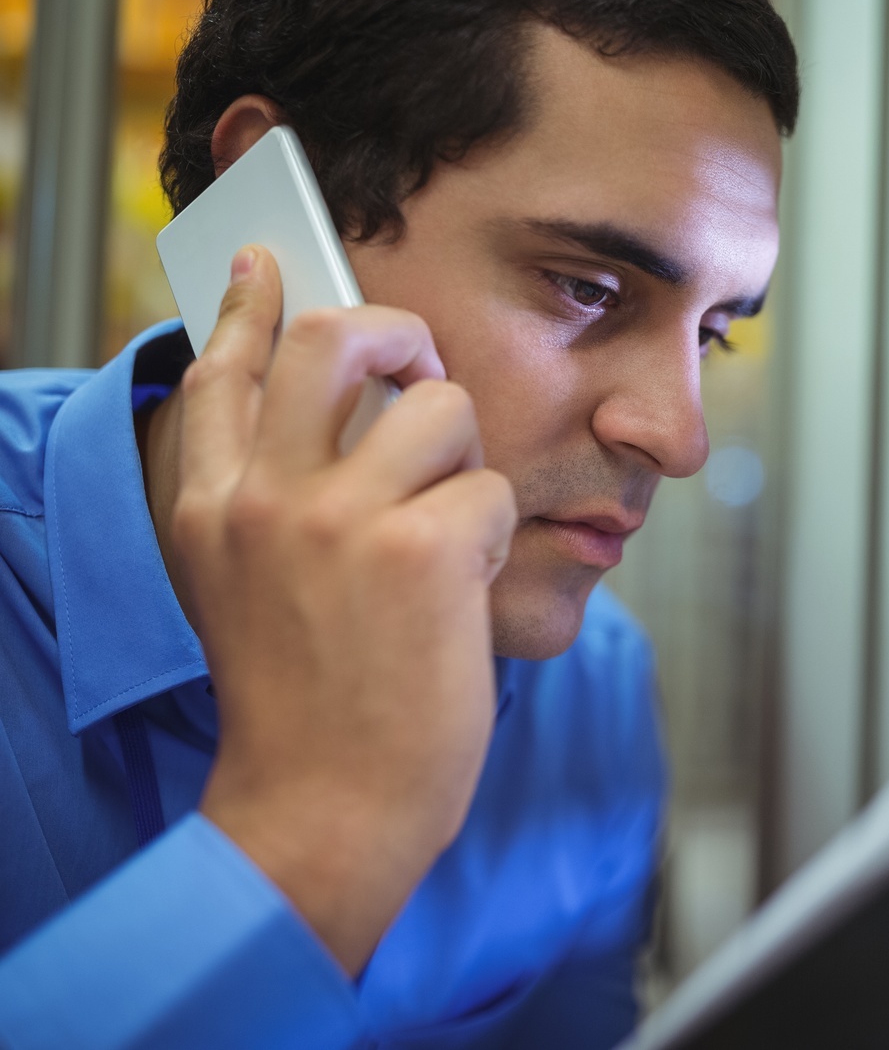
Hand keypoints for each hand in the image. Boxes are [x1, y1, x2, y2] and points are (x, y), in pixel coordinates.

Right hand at [174, 246, 516, 973]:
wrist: (325, 807)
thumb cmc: (311, 706)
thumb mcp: (251, 590)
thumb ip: (273, 499)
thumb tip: (341, 414)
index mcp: (212, 510)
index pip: (221, 372)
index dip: (244, 306)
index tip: (264, 262)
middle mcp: (262, 499)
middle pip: (329, 337)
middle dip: (395, 329)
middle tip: (424, 363)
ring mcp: (338, 517)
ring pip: (441, 405)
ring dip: (467, 464)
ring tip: (450, 537)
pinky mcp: (420, 546)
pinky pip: (493, 487)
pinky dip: (497, 536)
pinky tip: (464, 596)